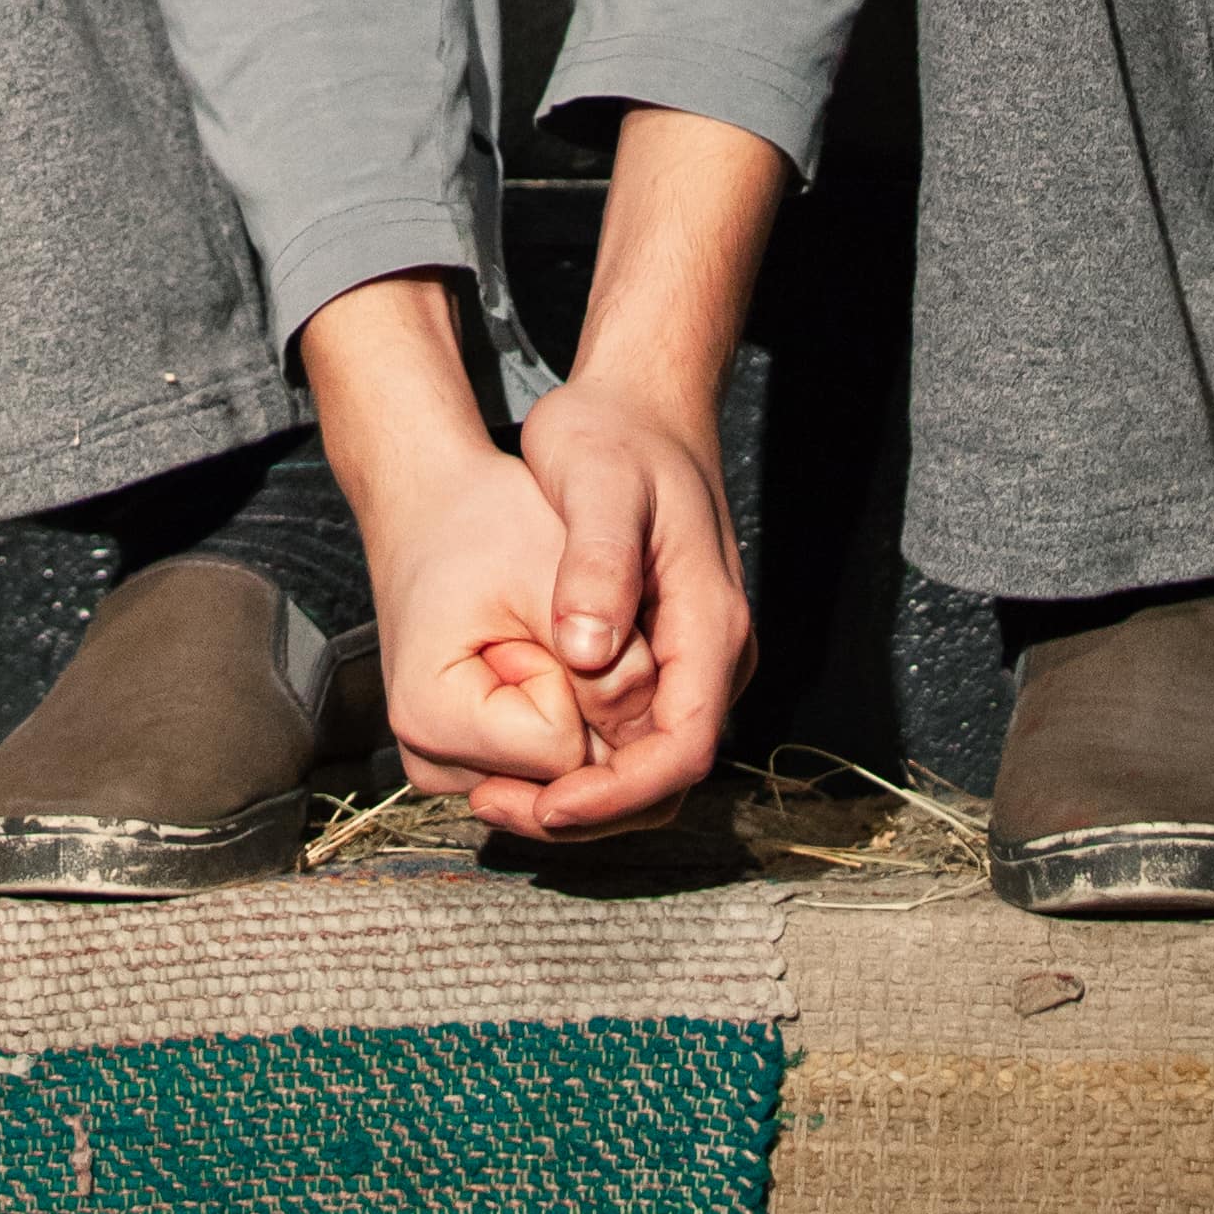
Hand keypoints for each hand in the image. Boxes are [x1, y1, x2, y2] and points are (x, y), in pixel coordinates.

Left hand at [501, 378, 754, 837]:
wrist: (640, 401)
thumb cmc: (617, 432)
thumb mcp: (600, 481)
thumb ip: (599, 563)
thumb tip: (587, 652)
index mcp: (711, 624)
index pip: (683, 750)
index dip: (618, 793)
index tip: (549, 804)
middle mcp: (713, 656)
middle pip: (667, 776)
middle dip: (592, 810)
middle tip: (503, 811)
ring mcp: (690, 658)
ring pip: (648, 762)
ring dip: (583, 795)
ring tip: (500, 796)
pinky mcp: (660, 654)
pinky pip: (631, 733)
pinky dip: (580, 760)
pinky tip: (517, 756)